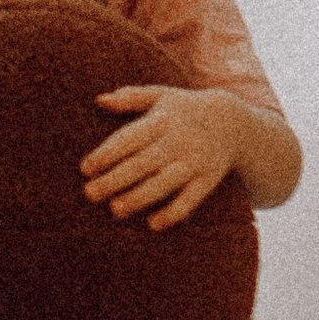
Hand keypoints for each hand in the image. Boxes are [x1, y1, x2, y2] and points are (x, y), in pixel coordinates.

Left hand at [81, 85, 247, 229]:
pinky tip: (153, 224)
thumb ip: (131, 97)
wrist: (234, 122)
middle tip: (89, 193)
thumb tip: (100, 100)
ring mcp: (194, 162)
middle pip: (142, 163)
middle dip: (115, 179)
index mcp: (162, 120)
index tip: (84, 168)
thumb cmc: (186, 109)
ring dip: (139, 197)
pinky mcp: (208, 180)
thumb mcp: (161, 95)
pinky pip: (190, 200)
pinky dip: (173, 212)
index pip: (130, 138)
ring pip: (164, 183)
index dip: (107, 153)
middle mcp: (178, 142)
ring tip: (115, 210)